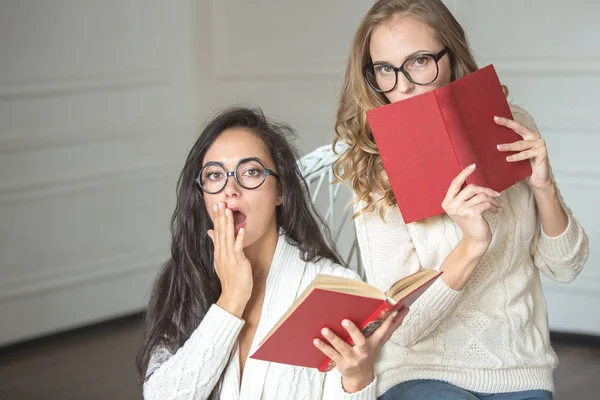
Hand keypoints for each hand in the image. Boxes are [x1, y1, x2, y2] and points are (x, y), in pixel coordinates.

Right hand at [208, 201, 251, 317]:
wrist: (233, 296)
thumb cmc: (231, 280)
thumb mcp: (221, 261)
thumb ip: (217, 246)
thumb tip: (211, 232)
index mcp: (219, 252)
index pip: (217, 232)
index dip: (217, 219)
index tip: (216, 206)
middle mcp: (222, 253)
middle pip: (220, 232)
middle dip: (220, 217)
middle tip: (219, 203)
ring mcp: (229, 257)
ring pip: (227, 237)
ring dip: (227, 223)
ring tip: (227, 210)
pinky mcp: (237, 262)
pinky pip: (238, 248)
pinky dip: (238, 238)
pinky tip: (240, 229)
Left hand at [313, 308, 408, 392]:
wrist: (360, 375)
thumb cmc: (369, 350)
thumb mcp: (380, 340)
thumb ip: (391, 325)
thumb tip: (406, 309)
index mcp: (374, 343)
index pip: (384, 331)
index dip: (390, 321)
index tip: (393, 310)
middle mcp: (364, 351)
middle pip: (361, 341)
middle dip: (353, 331)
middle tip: (345, 321)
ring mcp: (353, 358)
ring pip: (342, 348)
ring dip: (333, 338)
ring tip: (324, 329)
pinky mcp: (342, 363)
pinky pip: (331, 355)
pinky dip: (323, 347)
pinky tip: (316, 340)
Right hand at [442, 164, 501, 255]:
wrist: (476, 240)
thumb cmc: (472, 222)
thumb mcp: (464, 208)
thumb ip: (465, 196)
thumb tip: (474, 180)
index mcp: (447, 202)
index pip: (455, 184)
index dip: (464, 173)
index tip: (473, 166)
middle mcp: (451, 205)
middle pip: (471, 188)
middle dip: (486, 190)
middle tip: (496, 194)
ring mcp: (460, 210)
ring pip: (480, 195)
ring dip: (492, 199)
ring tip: (496, 204)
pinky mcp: (471, 213)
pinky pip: (485, 202)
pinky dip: (493, 205)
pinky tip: (495, 210)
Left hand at [494, 116, 552, 190]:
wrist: (538, 180)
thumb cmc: (525, 168)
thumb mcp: (515, 155)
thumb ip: (510, 148)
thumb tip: (492, 145)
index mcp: (529, 136)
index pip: (517, 126)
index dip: (506, 121)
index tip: (495, 118)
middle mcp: (535, 138)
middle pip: (520, 129)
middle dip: (507, 124)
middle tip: (496, 120)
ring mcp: (540, 144)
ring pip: (520, 144)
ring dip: (508, 146)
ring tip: (498, 148)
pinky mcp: (542, 152)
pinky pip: (526, 154)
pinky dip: (517, 157)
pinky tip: (508, 159)